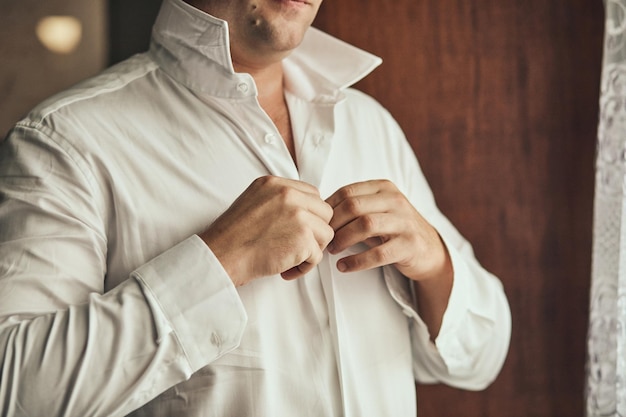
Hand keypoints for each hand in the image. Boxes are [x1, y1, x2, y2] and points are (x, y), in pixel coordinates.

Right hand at [199, 176, 333, 285]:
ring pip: (326, 233)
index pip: (312, 194)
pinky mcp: (303, 238)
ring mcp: (298, 215)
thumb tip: (304, 210)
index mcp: (275, 184)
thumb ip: (278, 200)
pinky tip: (286, 269)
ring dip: (312, 249)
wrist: (221, 255)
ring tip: (291, 258)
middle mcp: (288, 195)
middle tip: (298, 245)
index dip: (310, 214)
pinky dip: (303, 267)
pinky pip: (317, 256)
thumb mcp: (253, 201)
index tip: (299, 229)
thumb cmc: (233, 236)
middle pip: (325, 212)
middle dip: (315, 231)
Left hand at [325, 179, 450, 281]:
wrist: (429, 250)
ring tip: (333, 250)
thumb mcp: (377, 211)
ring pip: (365, 225)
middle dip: (333, 224)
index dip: (329, 208)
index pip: (348, 192)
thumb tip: (319, 212)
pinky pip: (378, 253)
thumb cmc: (394, 229)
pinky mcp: (410, 245)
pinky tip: (344, 266)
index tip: (319, 223)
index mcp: (384, 188)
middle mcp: (396, 201)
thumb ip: (354, 207)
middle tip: (324, 239)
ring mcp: (405, 222)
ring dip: (343, 239)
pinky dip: (356, 261)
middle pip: (354, 206)